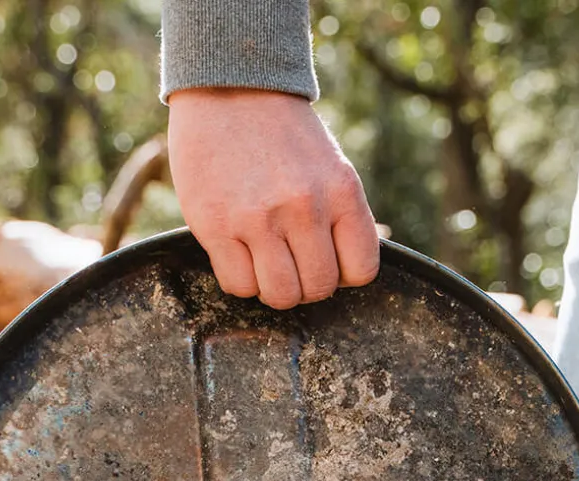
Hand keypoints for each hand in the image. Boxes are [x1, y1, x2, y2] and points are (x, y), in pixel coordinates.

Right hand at [167, 88, 379, 309]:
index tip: (325, 259)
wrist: (231, 87)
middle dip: (305, 285)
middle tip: (290, 262)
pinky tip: (237, 254)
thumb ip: (342, 217)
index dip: (343, 275)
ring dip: (273, 288)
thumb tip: (350, 273)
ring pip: (280, 295)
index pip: (362, 270)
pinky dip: (240, 281)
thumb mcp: (331, 168)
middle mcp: (304, 206)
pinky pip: (239, 285)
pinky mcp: (217, 226)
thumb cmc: (284, 137)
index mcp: (342, 191)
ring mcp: (259, 218)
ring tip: (264, 262)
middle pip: (318, 289)